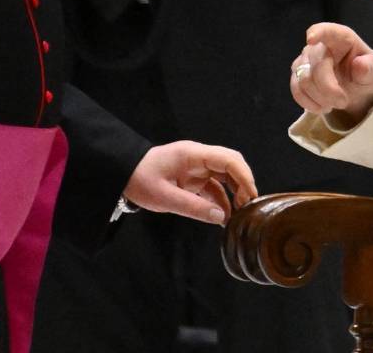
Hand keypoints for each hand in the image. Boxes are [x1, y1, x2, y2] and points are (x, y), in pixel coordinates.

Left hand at [122, 140, 256, 224]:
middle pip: (231, 166)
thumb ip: (194, 207)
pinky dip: (220, 199)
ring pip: (225, 176)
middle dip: (243, 185)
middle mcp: (199, 157)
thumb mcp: (164, 197)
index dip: (244, 176)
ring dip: (234, 193)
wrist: (121, 174)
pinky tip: (222, 216)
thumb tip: (221, 217)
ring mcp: (196, 166)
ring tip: (238, 215)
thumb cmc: (139, 180)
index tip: (251, 196)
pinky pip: (213, 186)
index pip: (229, 160)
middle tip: (248, 207)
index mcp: (193, 155)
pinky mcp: (192, 177)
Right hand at [290, 23, 372, 122]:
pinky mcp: (298, 74)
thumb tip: (360, 64)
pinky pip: (297, 90)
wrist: (357, 88)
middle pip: (316, 67)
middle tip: (344, 102)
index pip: (327, 31)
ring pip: (304, 81)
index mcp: (341, 38)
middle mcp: (320, 45)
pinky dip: (309, 103)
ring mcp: (306, 59)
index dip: (318, 33)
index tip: (311, 39)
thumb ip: (369, 68)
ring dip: (320, 98)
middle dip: (329, 90)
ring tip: (335, 104)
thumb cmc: (366, 73)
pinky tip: (322, 107)